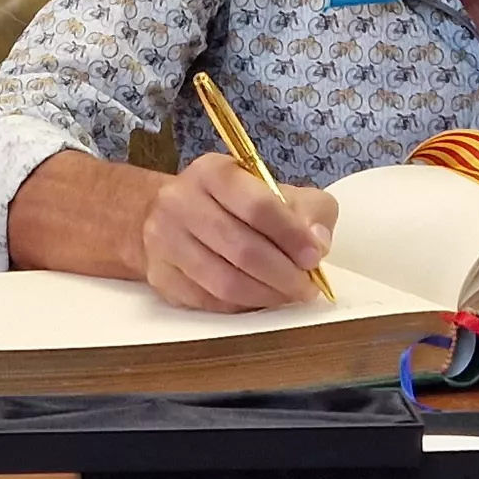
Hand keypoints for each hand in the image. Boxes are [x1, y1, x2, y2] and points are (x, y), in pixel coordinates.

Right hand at [141, 153, 338, 311]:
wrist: (168, 214)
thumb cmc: (230, 203)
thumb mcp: (272, 189)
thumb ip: (307, 209)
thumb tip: (317, 242)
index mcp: (214, 173)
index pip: (258, 206)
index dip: (291, 236)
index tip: (314, 256)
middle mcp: (181, 202)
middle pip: (242, 249)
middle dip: (283, 275)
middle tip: (306, 287)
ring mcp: (165, 241)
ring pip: (225, 283)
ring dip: (266, 295)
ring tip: (287, 295)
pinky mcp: (161, 276)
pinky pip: (209, 301)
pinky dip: (242, 306)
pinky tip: (258, 298)